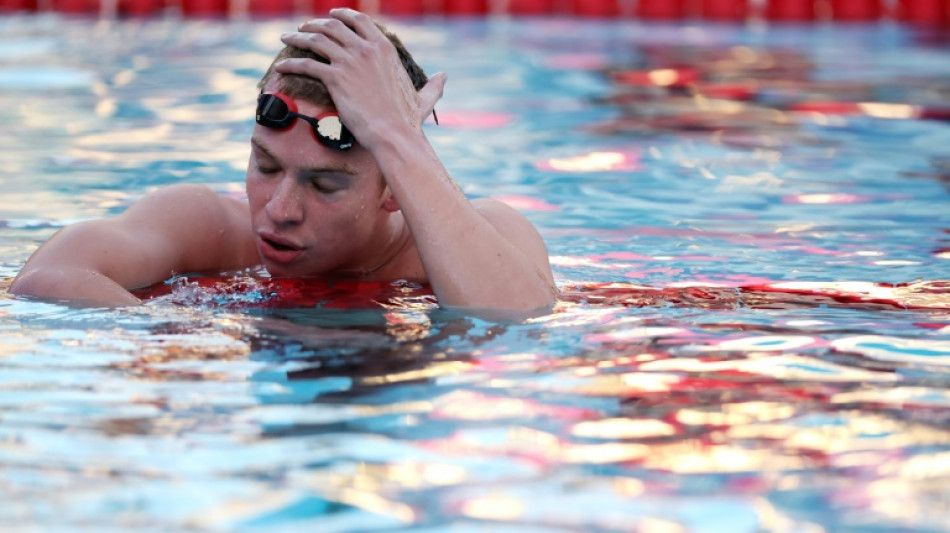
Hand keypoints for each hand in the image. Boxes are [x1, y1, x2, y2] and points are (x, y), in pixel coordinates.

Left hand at [275, 9, 445, 148]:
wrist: (393, 134)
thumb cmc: (407, 121)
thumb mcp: (423, 98)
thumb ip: (433, 85)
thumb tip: (444, 76)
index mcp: (384, 48)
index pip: (359, 20)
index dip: (342, 15)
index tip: (331, 16)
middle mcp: (366, 49)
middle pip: (332, 26)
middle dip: (314, 24)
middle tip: (303, 28)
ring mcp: (349, 61)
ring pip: (316, 40)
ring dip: (298, 37)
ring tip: (287, 39)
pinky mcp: (334, 78)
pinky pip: (307, 63)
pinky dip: (292, 62)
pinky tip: (282, 65)